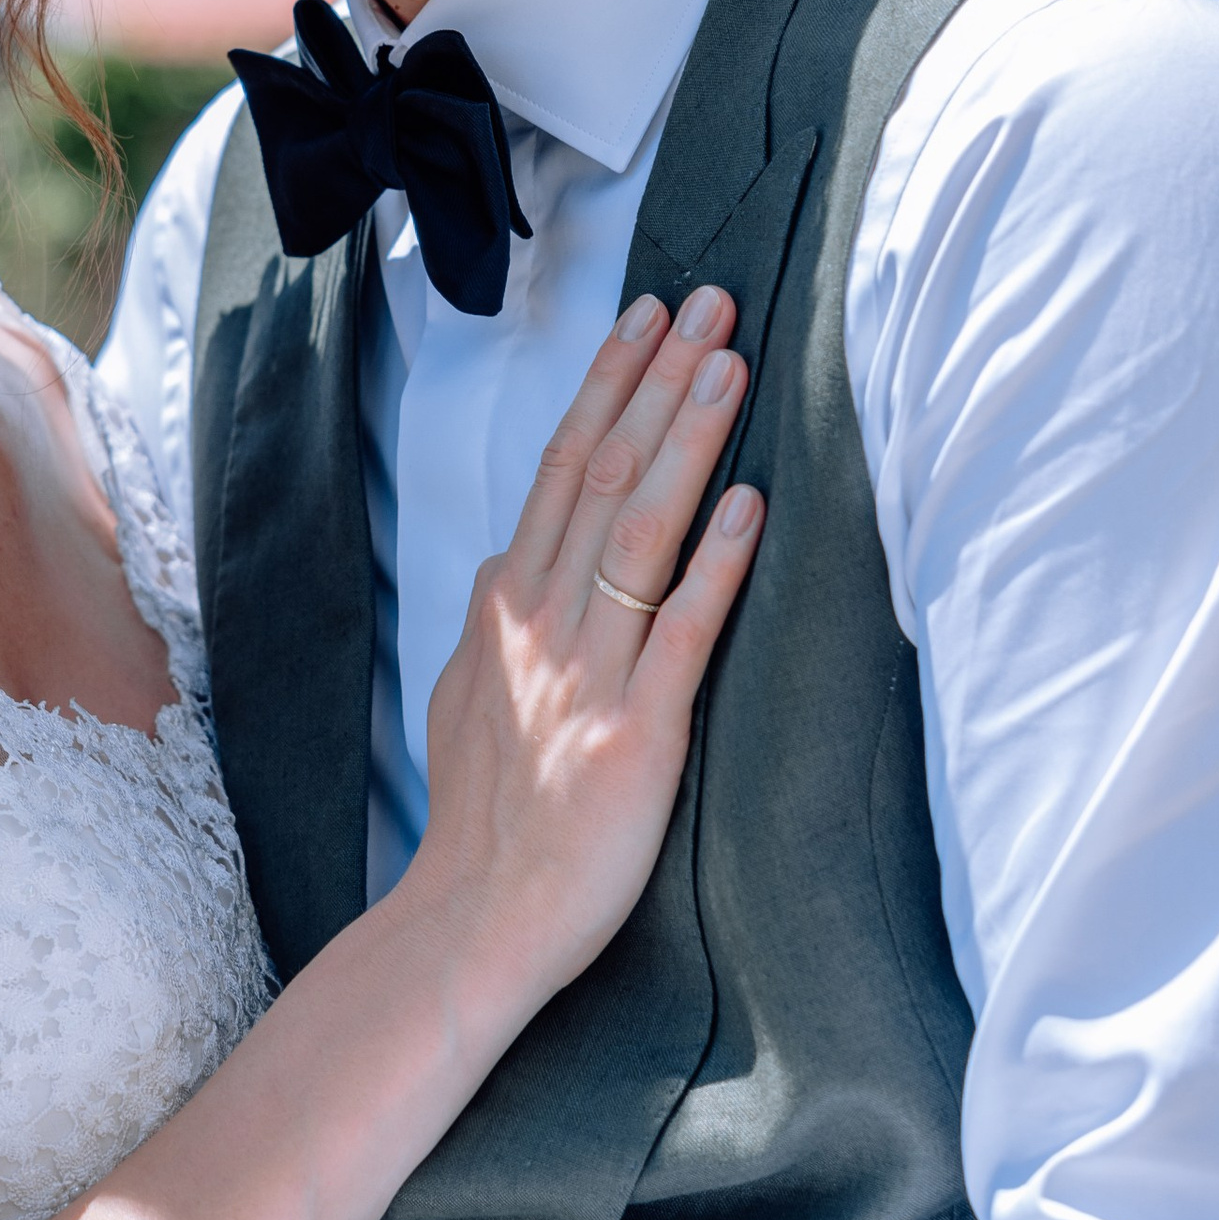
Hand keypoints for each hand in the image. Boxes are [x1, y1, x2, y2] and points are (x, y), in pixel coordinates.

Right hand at [414, 282, 761, 997]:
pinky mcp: (635, 734)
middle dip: (657, 378)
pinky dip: (715, 565)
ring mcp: (587, 675)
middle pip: (602, 471)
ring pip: (638, 529)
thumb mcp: (467, 695)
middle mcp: (541, 624)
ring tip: (731, 365)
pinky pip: (679, 633)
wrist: (474, 919)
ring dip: (688, 439)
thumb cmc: (484, 818)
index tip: (644, 319)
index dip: (607, 386)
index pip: (559, 467)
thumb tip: (512, 565)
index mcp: (505, 606)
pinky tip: (750, 507)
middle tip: (707, 300)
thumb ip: (498, 625)